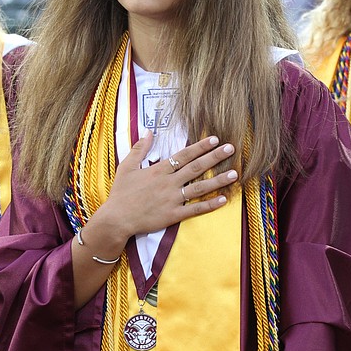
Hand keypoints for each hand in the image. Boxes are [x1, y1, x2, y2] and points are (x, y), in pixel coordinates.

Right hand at [85, 133, 238, 252]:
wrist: (116, 219)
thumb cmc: (121, 193)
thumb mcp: (126, 167)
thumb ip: (139, 149)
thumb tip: (149, 132)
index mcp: (159, 170)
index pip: (184, 155)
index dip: (200, 147)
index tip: (214, 139)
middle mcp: (169, 183)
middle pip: (196, 168)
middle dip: (215, 157)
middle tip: (231, 149)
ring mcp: (172, 199)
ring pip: (199, 188)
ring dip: (218, 180)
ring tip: (234, 174)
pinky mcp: (173, 215)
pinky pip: (194, 210)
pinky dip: (209, 205)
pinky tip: (224, 200)